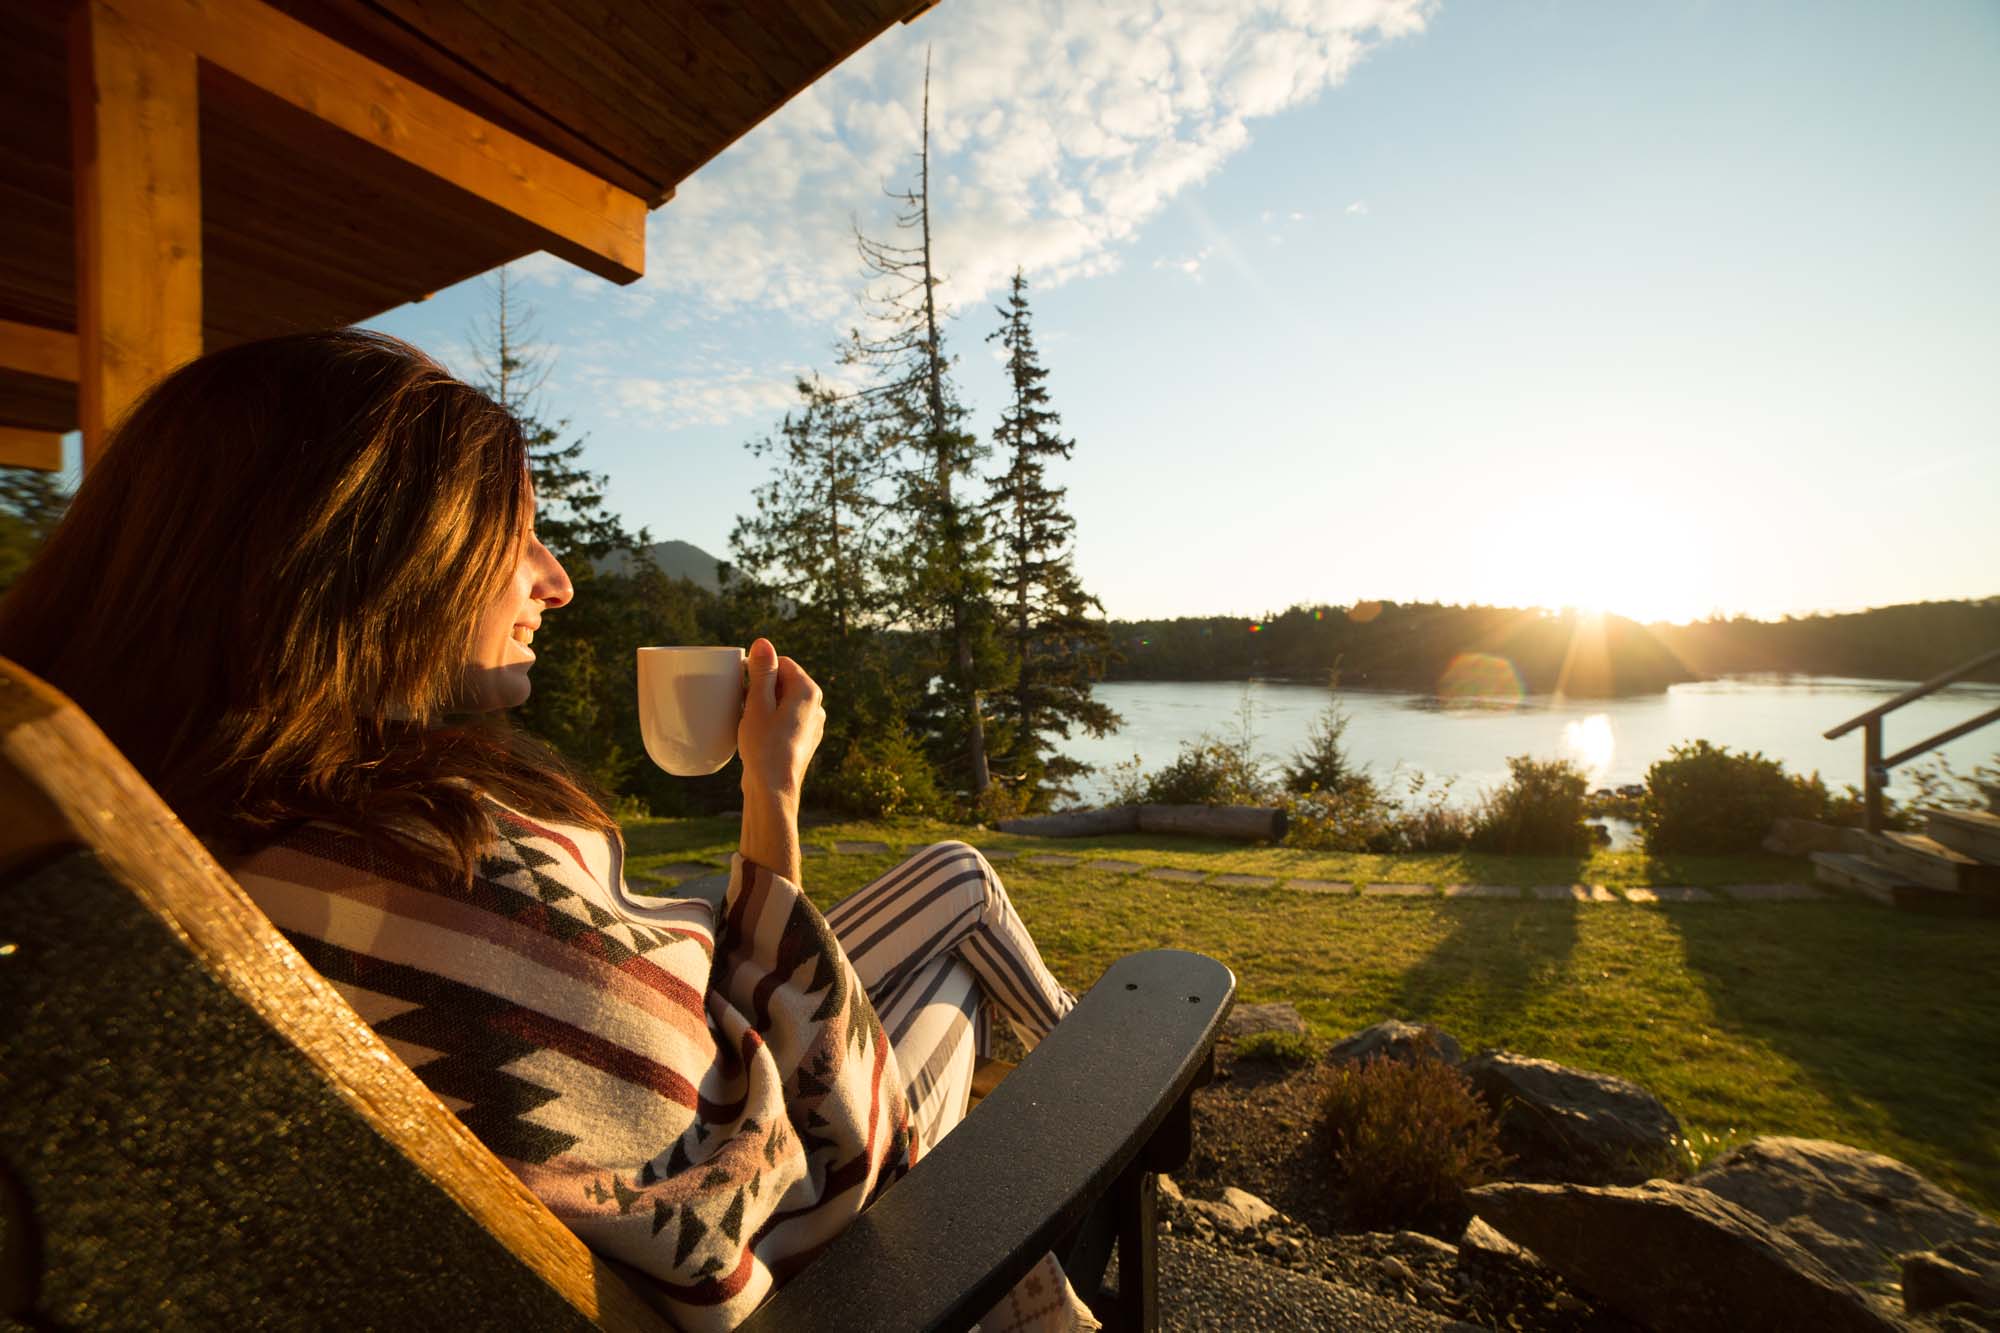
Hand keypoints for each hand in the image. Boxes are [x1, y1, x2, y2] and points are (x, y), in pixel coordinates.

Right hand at [737, 639, 823, 883]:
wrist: (774, 791)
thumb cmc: (764, 747)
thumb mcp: (757, 704)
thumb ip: (762, 672)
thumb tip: (763, 642)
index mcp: (808, 692)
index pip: (782, 662)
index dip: (759, 668)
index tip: (741, 682)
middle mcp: (817, 707)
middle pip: (784, 681)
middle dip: (761, 686)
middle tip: (741, 702)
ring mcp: (812, 725)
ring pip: (783, 701)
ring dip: (764, 704)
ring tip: (746, 719)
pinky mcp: (804, 741)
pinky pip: (785, 719)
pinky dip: (770, 720)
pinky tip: (755, 733)